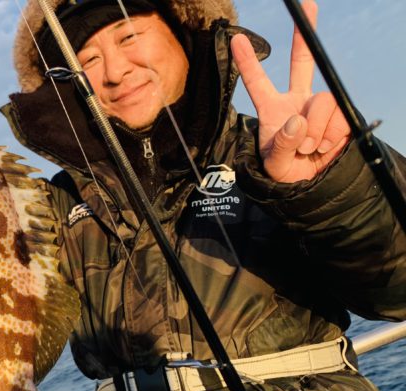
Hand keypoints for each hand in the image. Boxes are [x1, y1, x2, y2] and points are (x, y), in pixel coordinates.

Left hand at [230, 0, 349, 182]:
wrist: (307, 186)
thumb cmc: (282, 173)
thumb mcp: (273, 165)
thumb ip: (280, 145)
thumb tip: (297, 121)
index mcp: (271, 109)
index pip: (257, 83)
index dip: (248, 62)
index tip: (236, 39)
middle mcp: (296, 101)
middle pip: (302, 64)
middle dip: (304, 36)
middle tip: (308, 5)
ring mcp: (318, 107)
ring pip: (323, 101)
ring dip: (318, 130)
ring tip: (310, 149)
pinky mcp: (339, 117)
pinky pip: (341, 117)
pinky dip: (333, 136)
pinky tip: (325, 147)